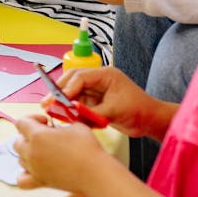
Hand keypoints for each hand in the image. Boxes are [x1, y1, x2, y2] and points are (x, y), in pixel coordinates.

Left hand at [13, 114, 107, 191]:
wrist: (94, 172)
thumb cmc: (87, 147)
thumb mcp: (76, 126)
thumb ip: (61, 124)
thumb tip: (57, 129)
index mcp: (37, 135)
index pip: (21, 122)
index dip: (33, 118)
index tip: (46, 122)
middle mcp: (30, 152)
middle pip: (17, 141)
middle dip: (28, 136)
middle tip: (45, 137)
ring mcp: (33, 168)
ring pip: (19, 158)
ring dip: (28, 153)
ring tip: (44, 152)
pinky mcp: (39, 181)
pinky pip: (21, 179)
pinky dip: (25, 174)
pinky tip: (35, 169)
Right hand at [45, 66, 176, 139]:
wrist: (150, 121)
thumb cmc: (139, 110)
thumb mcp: (114, 111)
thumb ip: (91, 112)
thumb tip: (71, 112)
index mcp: (105, 75)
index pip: (80, 77)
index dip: (67, 88)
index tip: (57, 100)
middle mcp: (99, 80)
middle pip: (72, 80)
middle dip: (59, 92)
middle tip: (47, 103)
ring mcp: (96, 91)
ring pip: (73, 92)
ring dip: (64, 102)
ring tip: (53, 111)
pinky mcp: (95, 102)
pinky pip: (78, 103)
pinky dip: (72, 110)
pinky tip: (67, 117)